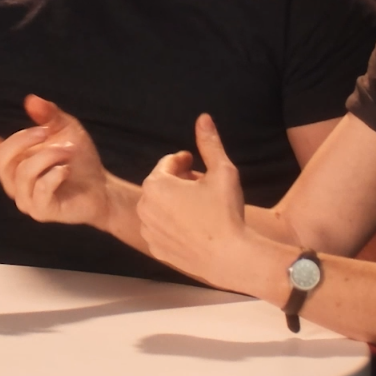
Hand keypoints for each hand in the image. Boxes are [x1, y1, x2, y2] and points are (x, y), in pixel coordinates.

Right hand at [0, 95, 130, 232]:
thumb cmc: (80, 161)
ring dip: (49, 156)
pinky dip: (56, 174)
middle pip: (2, 156)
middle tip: (47, 132)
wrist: (102, 189)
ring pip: (23, 171)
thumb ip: (49, 115)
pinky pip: (40, 188)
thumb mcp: (67, 130)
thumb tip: (31, 100)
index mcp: (16, 160)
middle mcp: (15, 180)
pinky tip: (66, 172)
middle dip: (24, 138)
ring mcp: (25, 197)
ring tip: (68, 153)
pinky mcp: (41, 211)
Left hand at [135, 114, 264, 290]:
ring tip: (200, 206)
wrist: (231, 258)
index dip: (184, 161)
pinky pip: (162, 229)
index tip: (196, 163)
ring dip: (175, 202)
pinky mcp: (155, 249)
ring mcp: (148, 230)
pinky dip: (173, 224)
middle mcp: (145, 207)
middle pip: (161, 185)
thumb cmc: (226, 212)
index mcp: (156, 185)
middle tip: (202, 184)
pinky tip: (195, 227)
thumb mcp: (222, 172)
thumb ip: (209, 143)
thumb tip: (203, 117)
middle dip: (179, 181)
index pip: (167, 163)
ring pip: (160, 207)